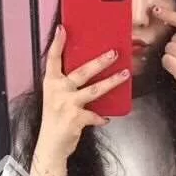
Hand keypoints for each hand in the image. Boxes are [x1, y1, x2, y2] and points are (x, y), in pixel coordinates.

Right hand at [37, 25, 130, 164]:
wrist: (50, 146)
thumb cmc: (54, 120)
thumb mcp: (56, 98)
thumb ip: (67, 84)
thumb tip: (88, 71)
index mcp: (51, 83)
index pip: (53, 59)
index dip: (57, 44)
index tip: (62, 29)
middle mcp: (58, 91)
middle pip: (82, 71)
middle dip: (100, 61)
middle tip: (114, 53)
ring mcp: (67, 104)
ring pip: (95, 90)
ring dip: (112, 82)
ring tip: (125, 74)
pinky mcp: (76, 119)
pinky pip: (95, 115)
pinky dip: (101, 117)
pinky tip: (106, 118)